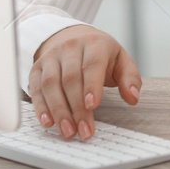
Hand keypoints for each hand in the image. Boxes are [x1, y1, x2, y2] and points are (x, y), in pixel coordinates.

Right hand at [27, 24, 140, 139]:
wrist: (72, 37)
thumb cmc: (100, 53)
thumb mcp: (121, 59)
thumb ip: (130, 78)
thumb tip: (133, 97)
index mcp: (94, 43)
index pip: (91, 64)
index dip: (91, 85)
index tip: (92, 106)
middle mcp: (69, 47)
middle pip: (70, 79)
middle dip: (77, 108)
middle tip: (84, 131)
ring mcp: (51, 57)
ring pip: (51, 84)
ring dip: (58, 111)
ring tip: (68, 132)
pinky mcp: (36, 68)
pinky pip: (36, 89)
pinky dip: (40, 107)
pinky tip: (48, 122)